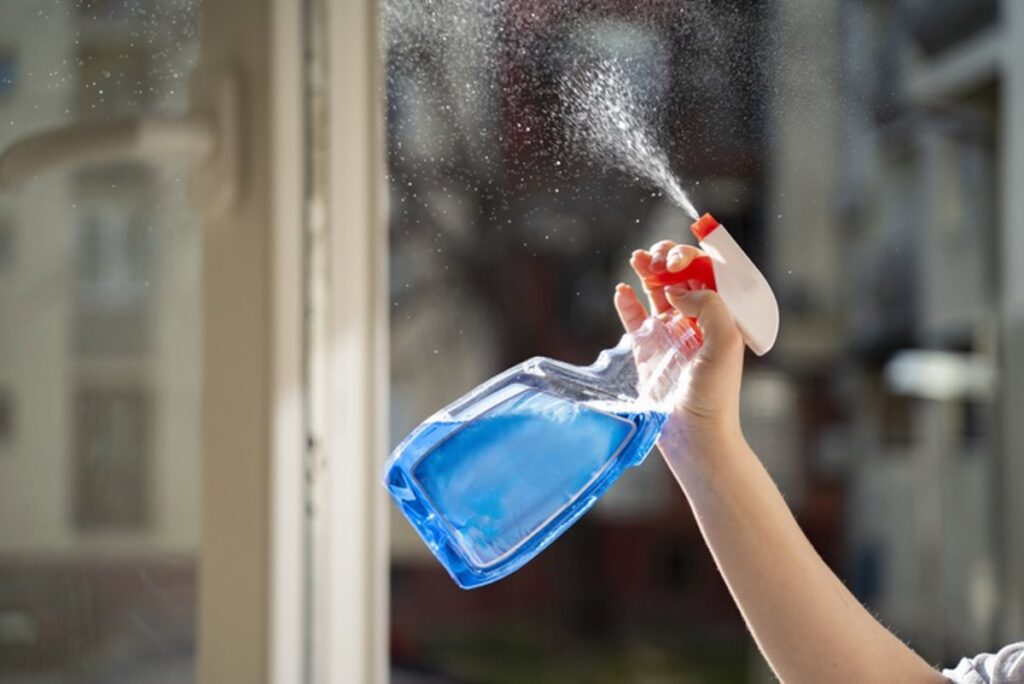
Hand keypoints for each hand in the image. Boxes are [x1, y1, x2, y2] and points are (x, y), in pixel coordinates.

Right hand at [613, 239, 745, 446]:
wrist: (692, 432)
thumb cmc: (715, 393)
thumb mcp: (725, 343)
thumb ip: (709, 306)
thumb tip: (678, 291)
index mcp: (721, 316)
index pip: (708, 274)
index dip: (693, 259)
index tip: (677, 261)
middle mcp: (696, 320)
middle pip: (679, 277)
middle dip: (667, 259)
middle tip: (656, 258)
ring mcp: (670, 333)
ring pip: (656, 291)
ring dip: (647, 271)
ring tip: (637, 259)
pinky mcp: (647, 348)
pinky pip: (633, 318)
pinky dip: (626, 301)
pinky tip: (621, 290)